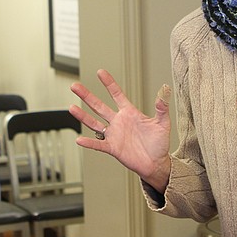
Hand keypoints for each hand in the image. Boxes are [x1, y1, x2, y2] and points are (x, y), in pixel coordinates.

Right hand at [69, 69, 171, 191]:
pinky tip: (80, 139)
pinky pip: (98, 144)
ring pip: (94, 123)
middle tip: (74, 86)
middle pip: (99, 106)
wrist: (156, 163)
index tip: (100, 72)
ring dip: (83, 116)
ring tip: (71, 107)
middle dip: (87, 95)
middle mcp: (118, 122)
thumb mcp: (163, 123)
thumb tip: (165, 90)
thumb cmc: (159, 143)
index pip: (117, 94)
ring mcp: (114, 134)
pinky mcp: (112, 148)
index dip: (108, 83)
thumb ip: (162, 107)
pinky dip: (89, 142)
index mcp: (130, 113)